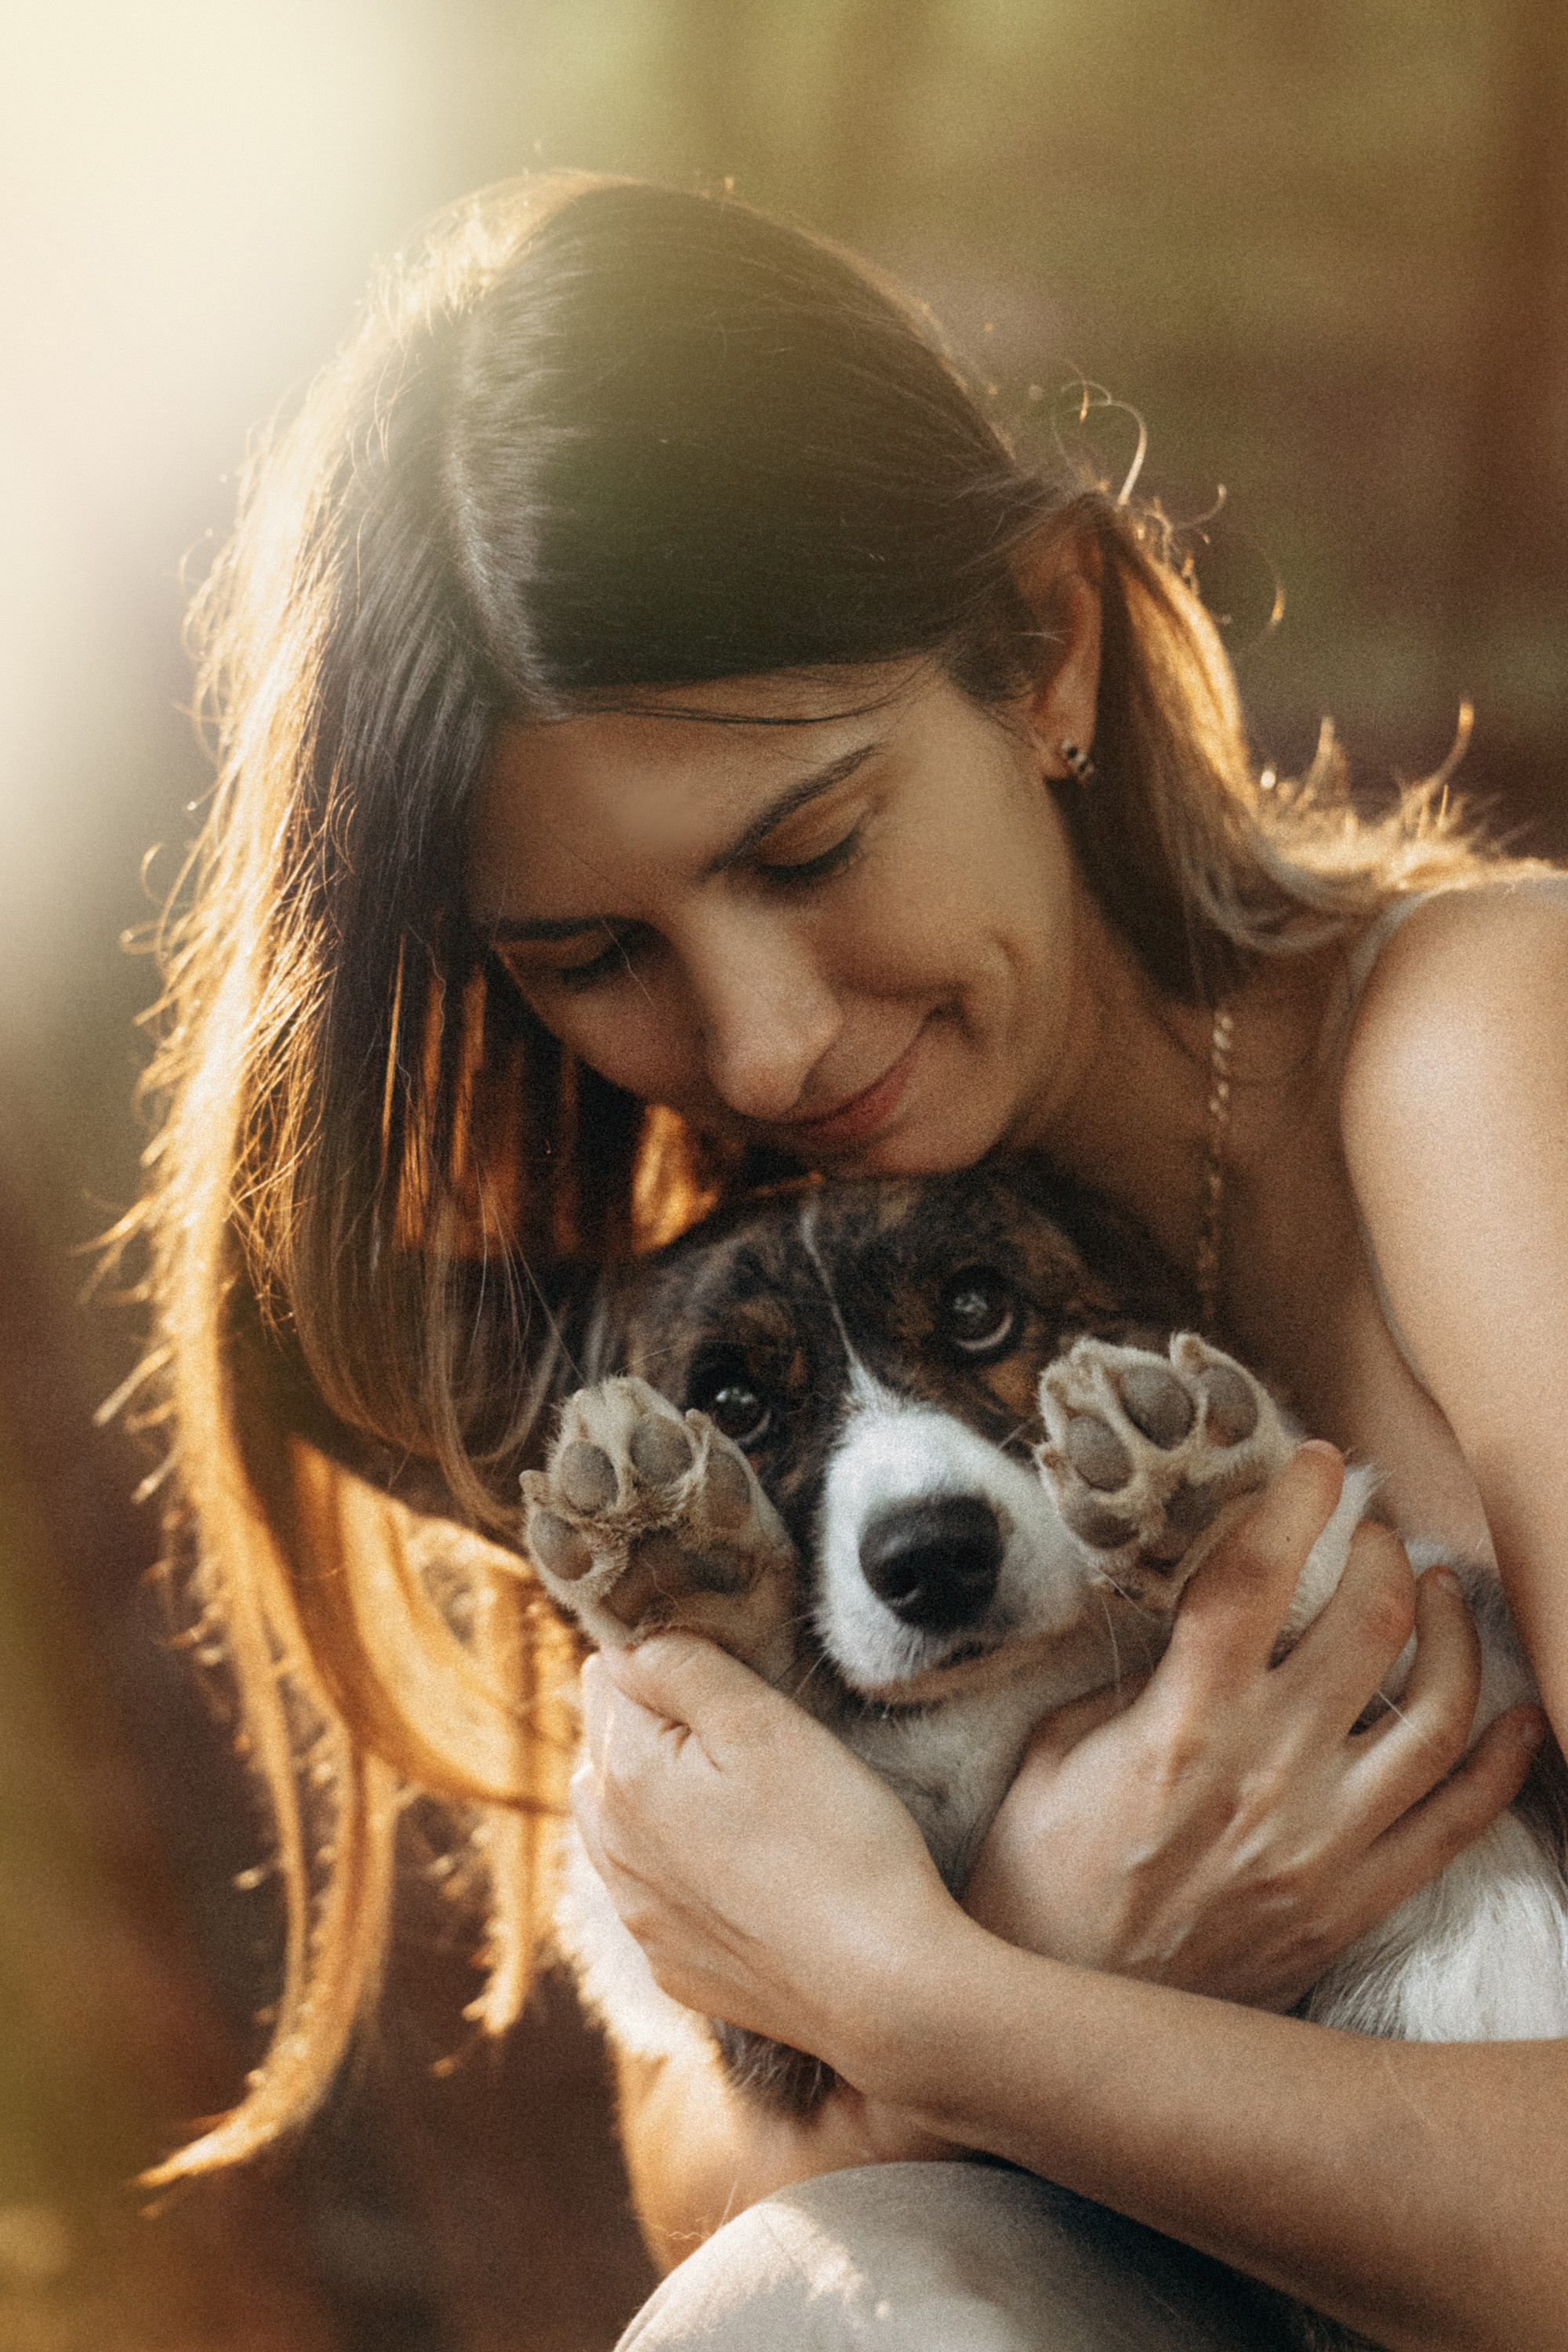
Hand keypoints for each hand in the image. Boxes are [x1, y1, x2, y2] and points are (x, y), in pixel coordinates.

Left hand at [571, 1631, 962, 2077]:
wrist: (885, 1987)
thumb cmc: (837, 1841)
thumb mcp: (766, 1724)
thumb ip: (683, 1667)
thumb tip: (626, 1643)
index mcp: (623, 1776)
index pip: (609, 1675)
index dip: (669, 1660)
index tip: (730, 1673)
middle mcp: (611, 1850)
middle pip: (609, 1748)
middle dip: (658, 1726)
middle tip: (746, 1731)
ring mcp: (639, 1917)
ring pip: (624, 1822)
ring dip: (663, 1795)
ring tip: (742, 1794)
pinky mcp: (674, 1964)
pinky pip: (657, 1890)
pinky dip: (685, 1867)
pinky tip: (747, 1867)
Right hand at [964, 1442, 1546, 2009]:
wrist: (1064, 2017)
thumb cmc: (1041, 1878)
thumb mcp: (1053, 1754)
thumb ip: (1131, 1685)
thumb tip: (1190, 1631)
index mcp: (1182, 1722)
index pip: (1254, 1578)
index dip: (1295, 1502)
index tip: (1318, 1461)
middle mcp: (1268, 1773)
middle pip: (1370, 1626)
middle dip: (1385, 1556)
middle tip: (1376, 1535)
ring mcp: (1324, 1844)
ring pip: (1438, 1714)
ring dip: (1456, 1637)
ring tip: (1444, 1597)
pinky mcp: (1354, 1905)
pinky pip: (1459, 1823)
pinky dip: (1502, 1762)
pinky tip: (1514, 1718)